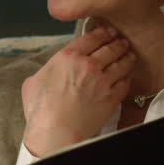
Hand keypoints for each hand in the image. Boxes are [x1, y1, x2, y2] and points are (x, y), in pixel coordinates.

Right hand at [20, 27, 133, 156]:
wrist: (55, 132)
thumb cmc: (41, 110)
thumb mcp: (33, 81)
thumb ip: (46, 70)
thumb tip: (49, 71)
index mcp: (68, 57)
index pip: (91, 37)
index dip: (102, 33)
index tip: (107, 32)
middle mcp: (88, 65)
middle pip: (110, 48)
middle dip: (118, 43)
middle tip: (121, 42)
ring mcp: (102, 81)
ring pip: (122, 63)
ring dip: (127, 58)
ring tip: (129, 56)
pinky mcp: (111, 98)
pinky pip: (125, 83)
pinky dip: (127, 79)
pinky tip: (126, 77)